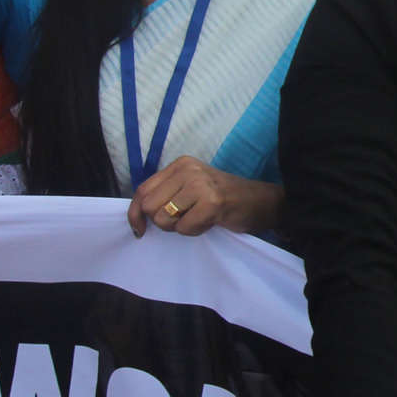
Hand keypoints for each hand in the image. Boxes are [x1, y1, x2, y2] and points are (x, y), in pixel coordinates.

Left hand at [126, 156, 280, 236]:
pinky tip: (209, 222)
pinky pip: (184, 228)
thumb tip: (137, 216)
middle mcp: (187, 170)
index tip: (139, 230)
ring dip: (179, 227)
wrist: (261, 201)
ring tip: (198, 218)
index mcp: (180, 164)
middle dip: (163, 222)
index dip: (134, 213)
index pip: (142, 190)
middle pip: (149, 207)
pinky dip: (194, 231)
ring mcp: (200, 185)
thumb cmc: (224, 198)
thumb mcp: (191, 187)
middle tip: (185, 219)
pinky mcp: (212, 202)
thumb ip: (166, 194)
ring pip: (164, 219)